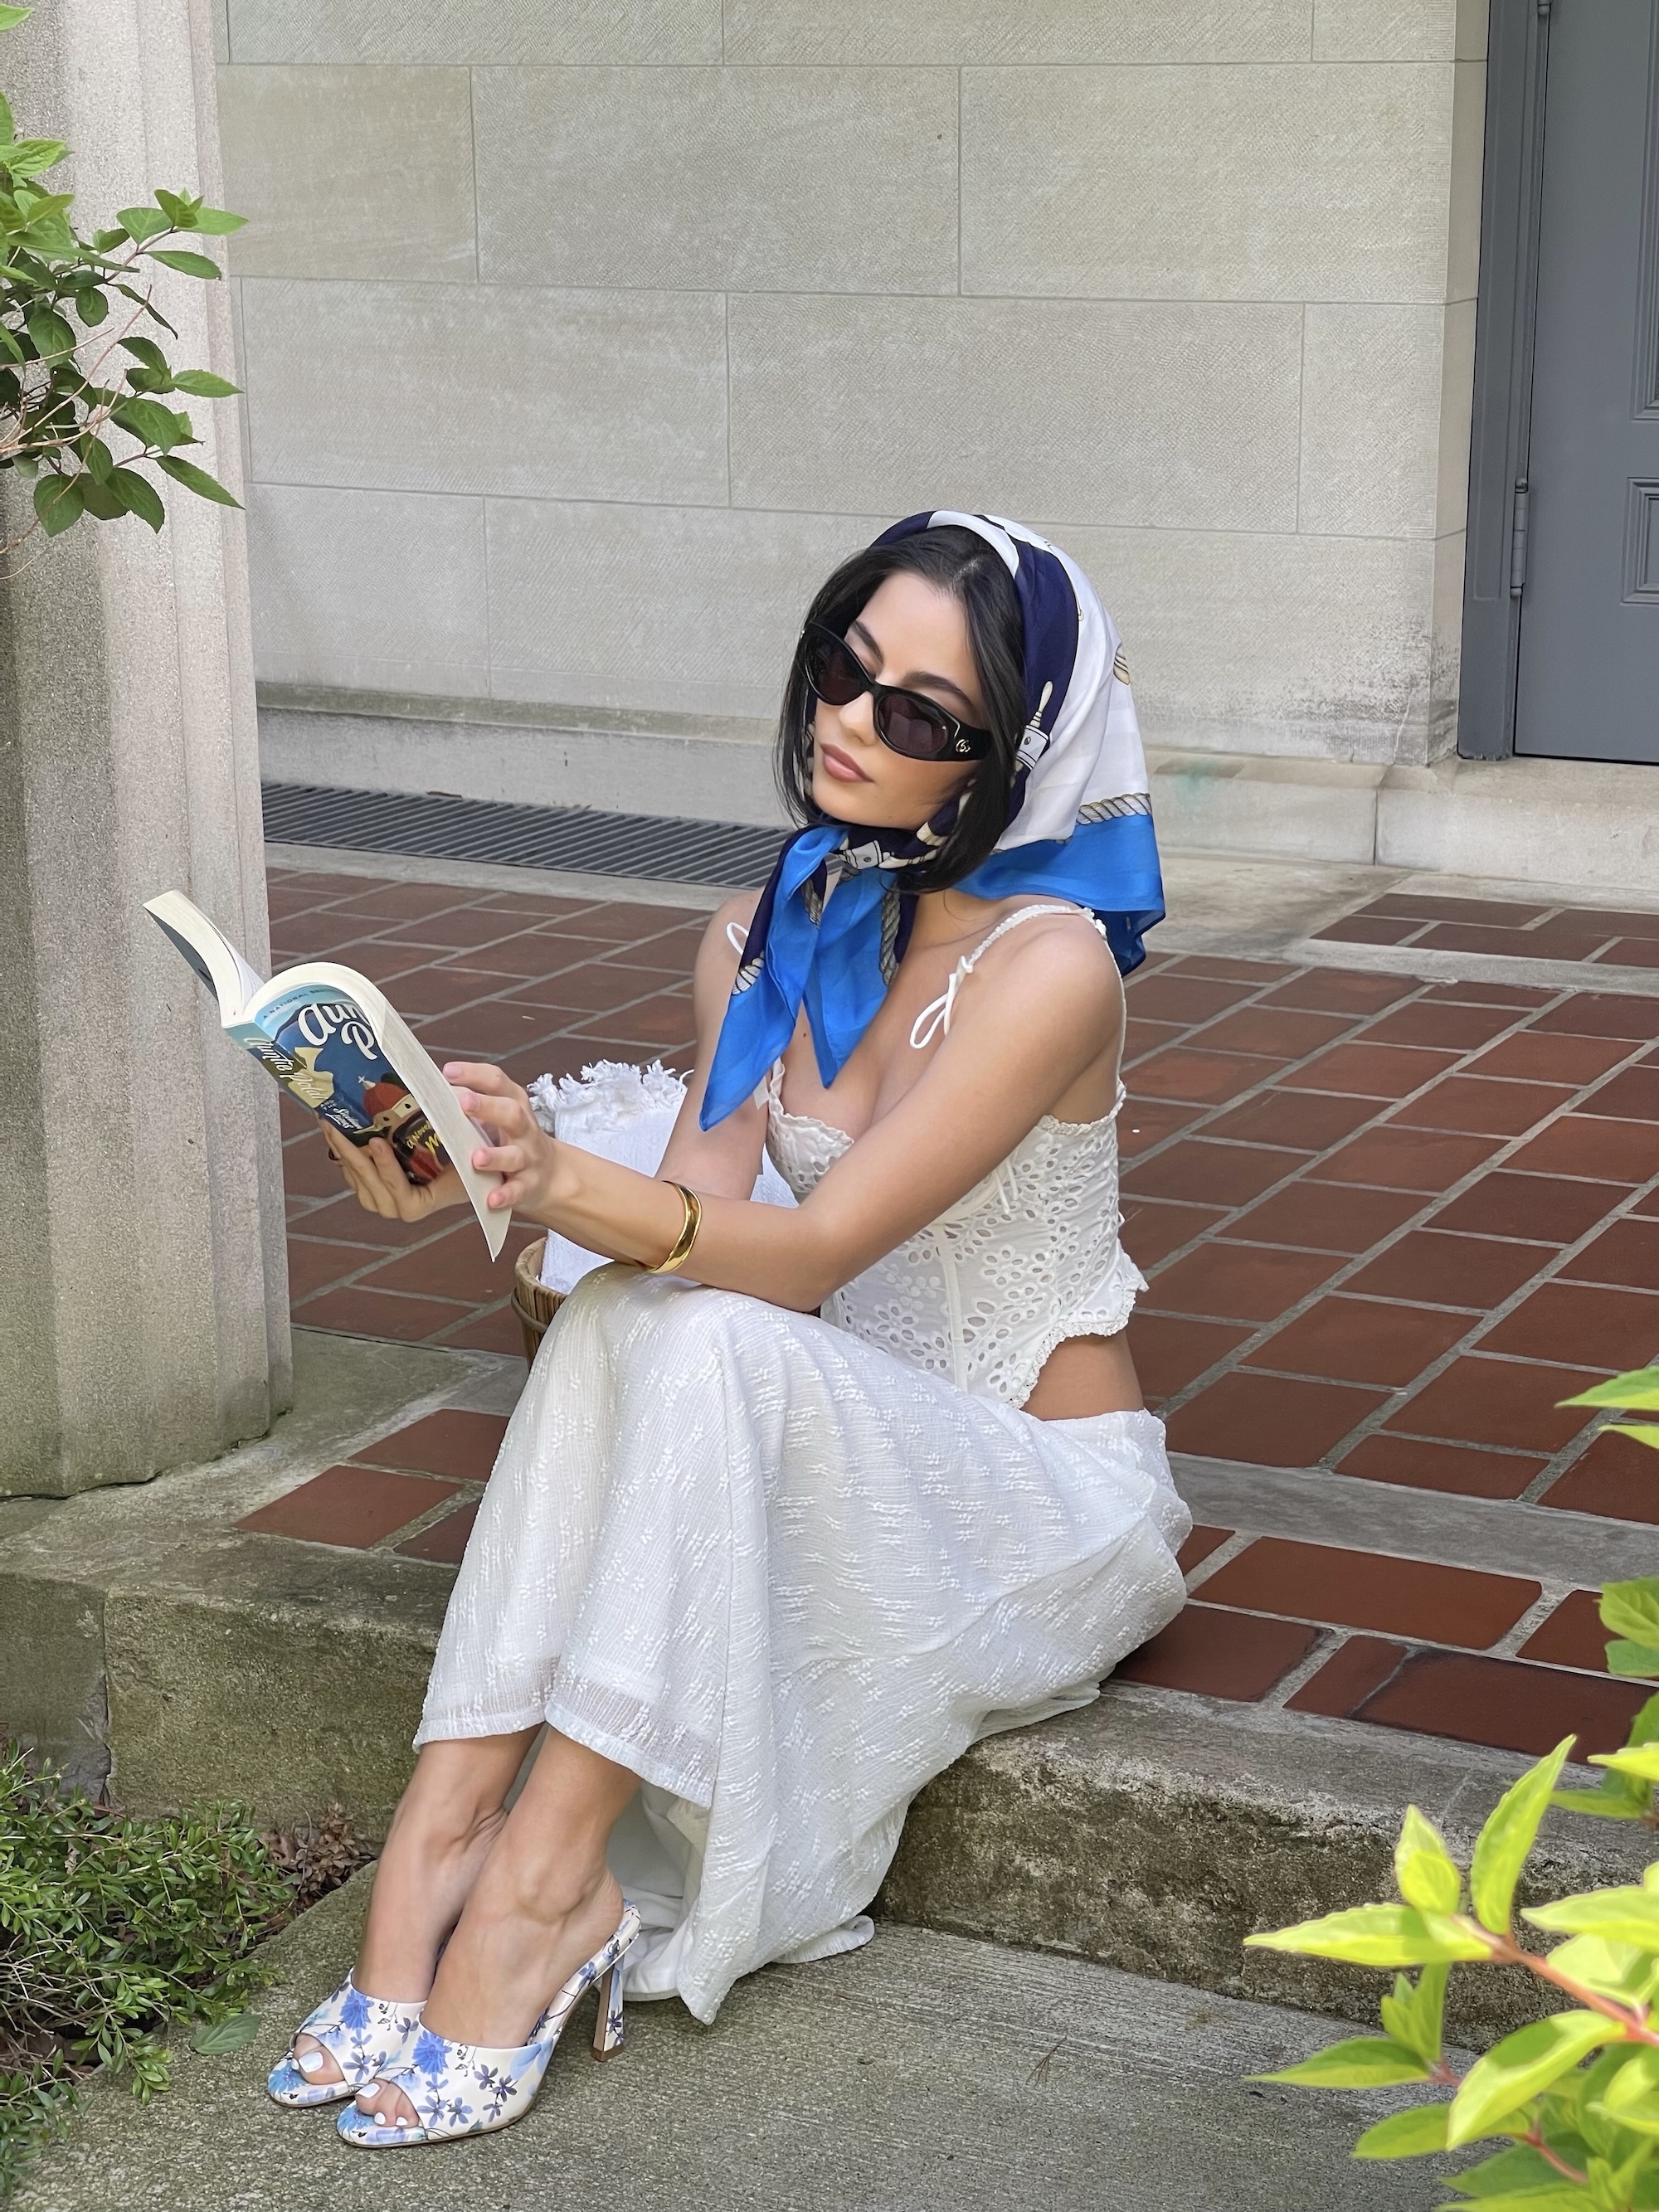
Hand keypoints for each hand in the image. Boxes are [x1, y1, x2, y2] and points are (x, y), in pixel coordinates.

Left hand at [321, 1125, 466, 1221]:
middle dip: (350, 1152)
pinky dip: (340, 1152)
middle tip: (336, 1125)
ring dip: (340, 1151)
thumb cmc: (466, 1160)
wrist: (464, 1168)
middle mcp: (399, 1207)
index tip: (377, 1141)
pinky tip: (334, 1130)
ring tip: (329, 1123)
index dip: (387, 1168)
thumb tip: (451, 1094)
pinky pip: (351, 1173)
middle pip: (369, 1182)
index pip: (401, 1192)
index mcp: (422, 1204)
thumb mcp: (466, 1148)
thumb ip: (456, 1132)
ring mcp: (382, 1199)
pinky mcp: (371, 1188)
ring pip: (355, 1178)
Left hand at [443, 1061, 566, 1216]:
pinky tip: (491, 1198)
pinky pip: (518, 1190)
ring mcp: (528, 1158)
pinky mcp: (529, 1185)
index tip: (448, 1072)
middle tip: (462, 1103)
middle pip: (511, 1113)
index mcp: (514, 1104)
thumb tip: (432, 1090)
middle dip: (488, 1107)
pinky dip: (506, 1194)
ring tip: (476, 1158)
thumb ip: (473, 1104)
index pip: (497, 1082)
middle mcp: (524, 1129)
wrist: (550, 1173)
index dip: (474, 1074)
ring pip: (514, 1155)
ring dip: (496, 1156)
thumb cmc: (514, 1140)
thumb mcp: (499, 1115)